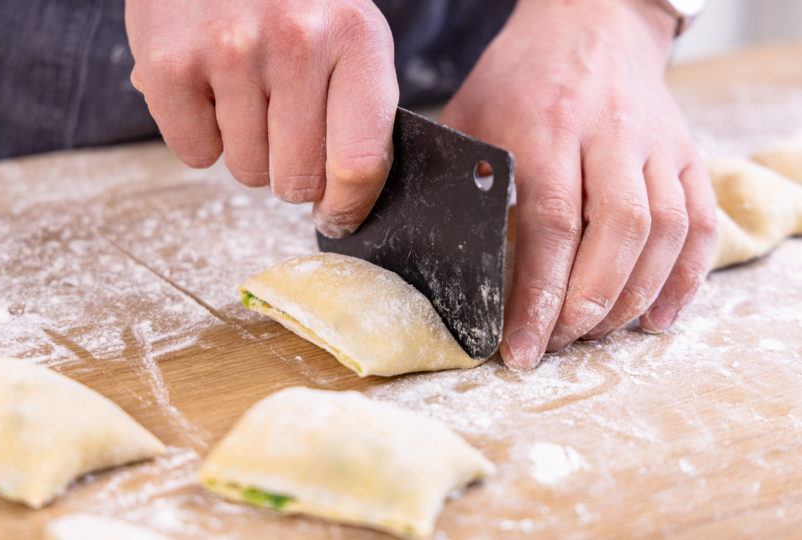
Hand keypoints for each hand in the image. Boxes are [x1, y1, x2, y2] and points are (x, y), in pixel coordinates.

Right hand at [126, 0, 398, 236]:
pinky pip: (195, 154)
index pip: (358, 164)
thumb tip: (340, 207)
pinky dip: (202, 135)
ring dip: (249, 148)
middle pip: (298, 181)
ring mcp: (229, 50)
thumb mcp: (349, 34)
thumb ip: (359, 114)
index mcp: (357, 38)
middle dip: (293, 172)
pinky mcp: (168, 62)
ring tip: (247, 90)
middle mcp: (295, 42)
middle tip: (286, 128)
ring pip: (247, 172)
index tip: (337, 215)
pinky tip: (210, 88)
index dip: (348, 206)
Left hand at [438, 0, 718, 368]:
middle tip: (558, 344)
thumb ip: (456, 173)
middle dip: (586, 304)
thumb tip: (422, 245)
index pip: (550, 223)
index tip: (520, 347)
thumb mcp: (471, 110)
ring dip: (633, 297)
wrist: (590, 21)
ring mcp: (656, 144)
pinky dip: (684, 277)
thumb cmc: (521, 74)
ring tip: (596, 335)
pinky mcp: (685, 154)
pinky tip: (656, 317)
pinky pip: (699, 222)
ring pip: (663, 232)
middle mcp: (609, 134)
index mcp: (546, 125)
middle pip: (615, 233)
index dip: (537, 295)